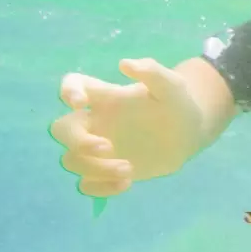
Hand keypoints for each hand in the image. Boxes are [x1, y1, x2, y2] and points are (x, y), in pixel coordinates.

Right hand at [50, 58, 210, 198]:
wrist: (189, 135)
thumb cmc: (177, 104)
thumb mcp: (173, 86)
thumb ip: (152, 72)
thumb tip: (125, 64)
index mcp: (105, 97)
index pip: (73, 85)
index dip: (67, 91)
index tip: (80, 102)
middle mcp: (95, 122)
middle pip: (61, 129)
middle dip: (78, 141)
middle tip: (109, 147)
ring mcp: (98, 150)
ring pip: (71, 160)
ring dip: (94, 168)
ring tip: (129, 168)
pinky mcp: (107, 172)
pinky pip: (86, 184)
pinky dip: (99, 187)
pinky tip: (126, 183)